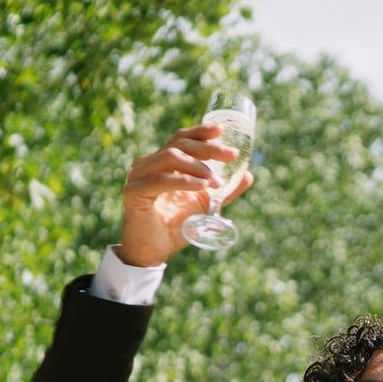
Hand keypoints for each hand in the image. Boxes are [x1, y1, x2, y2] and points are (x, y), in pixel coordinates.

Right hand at [118, 125, 252, 266]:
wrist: (152, 251)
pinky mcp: (134, 192)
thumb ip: (224, 191)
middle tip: (231, 155)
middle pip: (179, 145)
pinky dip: (183, 181)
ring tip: (216, 182)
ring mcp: (138, 176)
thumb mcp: (205, 205)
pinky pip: (160, 181)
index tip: (221, 130)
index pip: (181, 139)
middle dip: (208, 148)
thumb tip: (248, 175)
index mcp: (162, 162)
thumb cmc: (175, 226)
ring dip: (198, 167)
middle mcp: (148, 164)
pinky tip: (201, 186)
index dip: (200, 132)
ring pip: (170, 157)